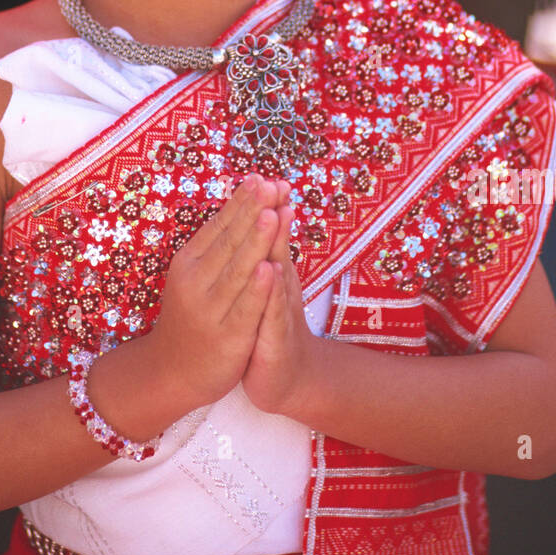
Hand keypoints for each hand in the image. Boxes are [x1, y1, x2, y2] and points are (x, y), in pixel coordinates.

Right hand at [145, 174, 289, 411]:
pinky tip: (269, 268)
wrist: (173, 371)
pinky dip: (257, 288)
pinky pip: (245, 308)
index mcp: (189, 262)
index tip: (261, 177)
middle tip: (270, 184)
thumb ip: (219, 244)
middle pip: (230, 241)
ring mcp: (211, 308)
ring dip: (255, 240)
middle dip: (253, 211)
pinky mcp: (228, 335)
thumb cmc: (193, 315)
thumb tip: (241, 202)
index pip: (219, 225)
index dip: (241, 202)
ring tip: (271, 213)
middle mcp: (196, 281)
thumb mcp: (197, 275)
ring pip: (238, 270)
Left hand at [240, 189, 321, 417]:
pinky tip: (272, 273)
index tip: (268, 177)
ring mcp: (281, 314)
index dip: (268, 208)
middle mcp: (281, 289)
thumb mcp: (269, 287)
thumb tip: (270, 214)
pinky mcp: (277, 340)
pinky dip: (272, 291)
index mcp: (274, 274)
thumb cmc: (272, 326)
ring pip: (278, 275)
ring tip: (276, 214)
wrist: (287, 377)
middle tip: (276, 184)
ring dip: (277, 244)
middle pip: (277, 247)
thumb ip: (270, 252)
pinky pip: (273, 313)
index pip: (271, 237)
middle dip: (275, 215)